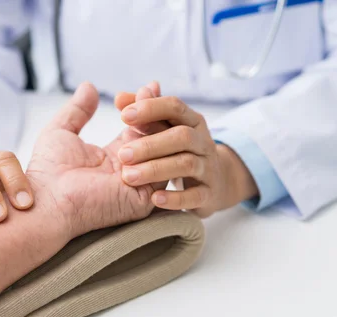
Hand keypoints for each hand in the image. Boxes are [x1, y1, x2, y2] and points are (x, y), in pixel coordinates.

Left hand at [26, 82, 163, 237]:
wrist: (46, 200)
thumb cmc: (48, 171)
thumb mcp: (61, 131)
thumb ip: (78, 109)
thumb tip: (88, 85)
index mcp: (117, 154)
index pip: (146, 127)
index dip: (150, 105)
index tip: (148, 86)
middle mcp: (133, 168)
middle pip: (163, 136)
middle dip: (157, 113)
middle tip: (144, 97)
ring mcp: (141, 185)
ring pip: (169, 153)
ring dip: (154, 133)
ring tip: (131, 125)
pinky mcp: (143, 200)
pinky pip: (164, 175)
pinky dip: (155, 155)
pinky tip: (132, 145)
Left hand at [114, 82, 258, 217]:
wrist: (217, 182)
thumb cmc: (179, 150)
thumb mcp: (165, 129)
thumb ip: (143, 113)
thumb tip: (119, 98)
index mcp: (191, 121)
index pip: (174, 107)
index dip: (150, 108)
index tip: (123, 115)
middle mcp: (202, 142)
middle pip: (181, 137)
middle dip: (150, 144)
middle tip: (122, 154)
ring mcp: (208, 168)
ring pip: (186, 164)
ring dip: (156, 170)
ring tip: (128, 177)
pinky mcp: (209, 194)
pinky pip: (195, 195)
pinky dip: (175, 198)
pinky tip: (154, 199)